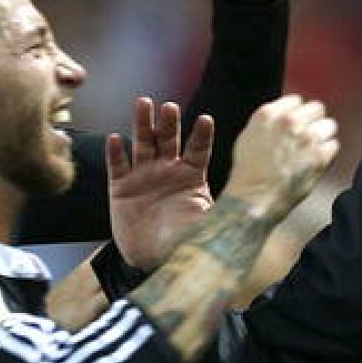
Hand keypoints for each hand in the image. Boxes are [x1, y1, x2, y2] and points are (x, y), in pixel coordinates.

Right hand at [105, 98, 214, 270]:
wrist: (154, 259)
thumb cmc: (185, 241)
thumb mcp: (204, 223)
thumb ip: (217, 208)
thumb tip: (246, 204)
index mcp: (192, 176)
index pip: (199, 149)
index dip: (201, 135)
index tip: (206, 120)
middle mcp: (168, 170)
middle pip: (169, 139)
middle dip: (169, 122)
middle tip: (170, 106)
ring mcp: (144, 176)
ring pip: (143, 143)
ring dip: (142, 124)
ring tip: (143, 103)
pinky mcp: (121, 188)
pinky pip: (117, 166)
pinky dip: (115, 152)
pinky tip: (115, 138)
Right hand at [222, 95, 337, 220]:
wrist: (254, 199)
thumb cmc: (248, 172)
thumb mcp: (249, 136)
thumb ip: (269, 121)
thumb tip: (286, 113)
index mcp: (269, 114)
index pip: (296, 101)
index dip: (296, 113)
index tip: (294, 127)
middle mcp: (289, 122)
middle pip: (317, 108)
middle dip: (313, 121)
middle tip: (307, 137)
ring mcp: (306, 138)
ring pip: (329, 125)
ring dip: (323, 136)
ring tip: (312, 150)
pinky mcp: (319, 156)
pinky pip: (333, 146)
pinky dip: (326, 154)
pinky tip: (314, 163)